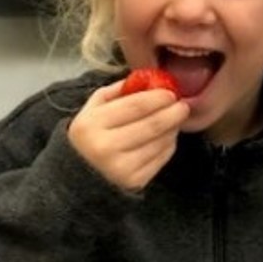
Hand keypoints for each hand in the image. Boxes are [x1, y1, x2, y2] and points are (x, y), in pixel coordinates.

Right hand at [66, 80, 188, 194]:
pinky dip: (168, 145)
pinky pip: (162, 158)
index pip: (135, 106)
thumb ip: (119, 90)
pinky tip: (165, 138)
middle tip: (183, 106)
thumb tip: (150, 79)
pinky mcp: (135, 182)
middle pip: (152, 125)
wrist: (79, 175)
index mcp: (91, 125)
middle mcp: (105, 148)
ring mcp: (121, 168)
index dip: (158, 97)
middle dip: (173, 112)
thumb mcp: (94, 107)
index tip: (171, 92)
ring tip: (173, 120)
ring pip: (160, 142)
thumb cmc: (90, 134)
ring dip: (172, 128)